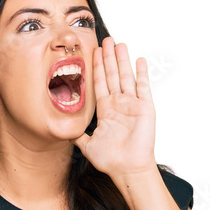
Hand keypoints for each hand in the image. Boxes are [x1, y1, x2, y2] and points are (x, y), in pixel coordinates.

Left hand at [72, 36, 156, 182]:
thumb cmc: (110, 160)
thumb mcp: (87, 146)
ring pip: (126, 77)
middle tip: (105, 40)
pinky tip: (139, 60)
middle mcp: (119, 105)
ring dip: (122, 60)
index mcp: (106, 111)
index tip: (93, 52)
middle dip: (108, 58)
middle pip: (112, 75)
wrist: (127, 169)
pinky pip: (143, 87)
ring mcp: (132, 105)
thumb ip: (77, 135)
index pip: (99, 83)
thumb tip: (64, 130)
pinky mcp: (145, 108)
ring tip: (119, 44)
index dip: (96, 67)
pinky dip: (141, 73)